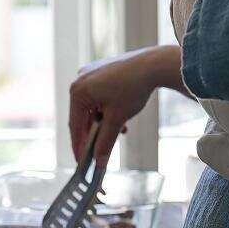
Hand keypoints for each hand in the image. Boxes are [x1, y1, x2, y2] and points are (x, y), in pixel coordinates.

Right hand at [68, 46, 177, 167]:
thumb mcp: (117, 119)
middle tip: (99, 151)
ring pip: (93, 107)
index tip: (81, 161)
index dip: (78, 145)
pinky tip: (121, 118)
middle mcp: (81, 80)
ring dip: (104, 123)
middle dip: (94, 134)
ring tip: (118, 133)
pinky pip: (100, 97)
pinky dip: (108, 110)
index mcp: (78, 91)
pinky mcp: (102, 72)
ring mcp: (91, 74)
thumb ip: (105, 142)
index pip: (75, 125)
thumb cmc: (132, 89)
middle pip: (83, 116)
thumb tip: (98, 162)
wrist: (153, 65)